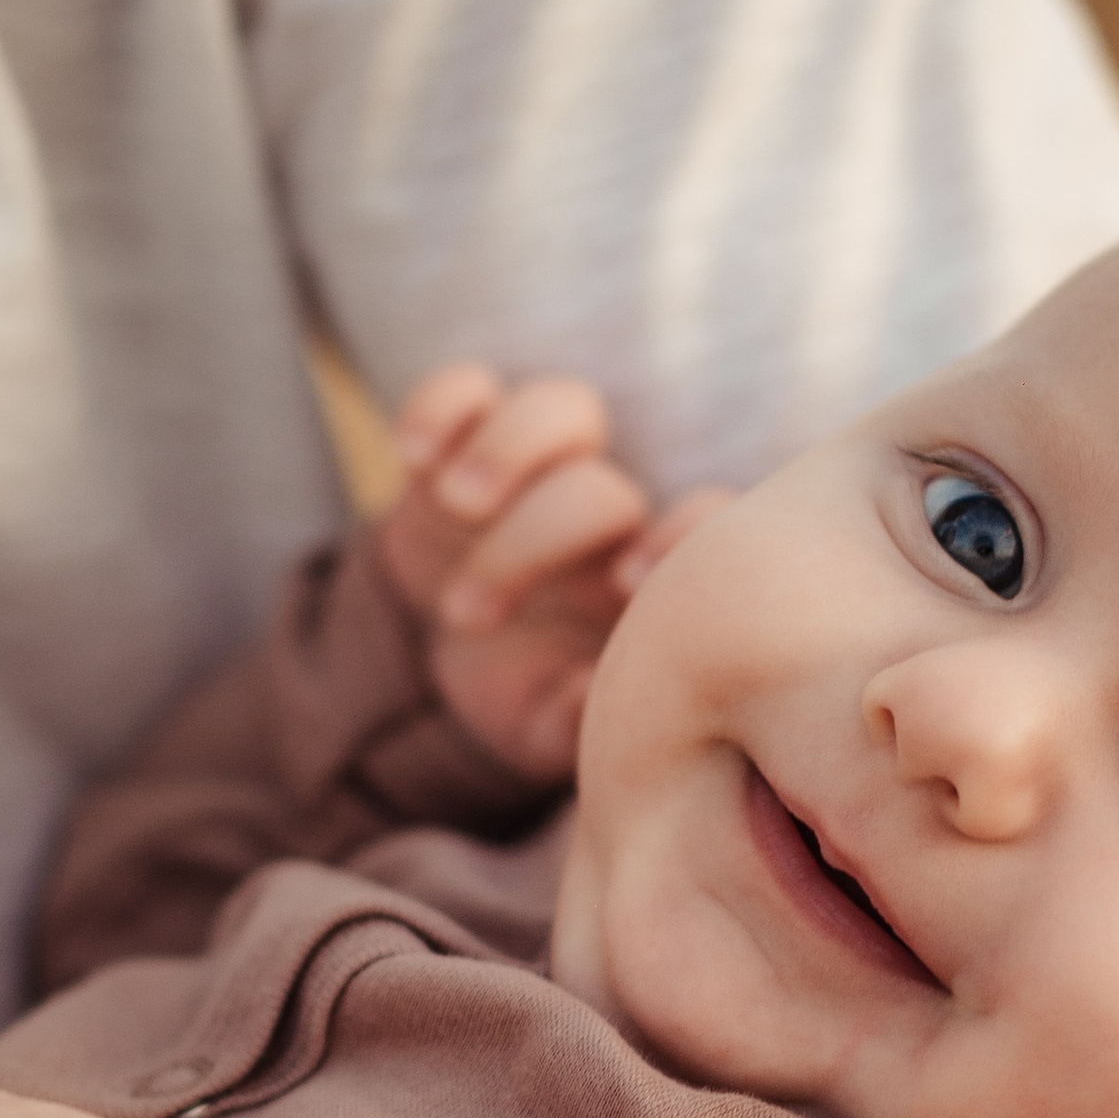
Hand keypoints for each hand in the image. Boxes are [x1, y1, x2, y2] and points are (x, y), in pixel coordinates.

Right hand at [379, 366, 723, 782]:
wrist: (454, 663)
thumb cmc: (526, 698)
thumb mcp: (542, 728)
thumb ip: (571, 721)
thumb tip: (587, 702)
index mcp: (653, 578)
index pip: (705, 522)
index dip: (679, 536)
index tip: (628, 585)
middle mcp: (611, 514)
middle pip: (603, 487)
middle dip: (536, 539)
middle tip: (471, 614)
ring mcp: (542, 469)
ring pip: (561, 408)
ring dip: (509, 450)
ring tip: (460, 506)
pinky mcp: (468, 443)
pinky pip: (467, 389)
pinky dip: (441, 406)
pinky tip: (414, 457)